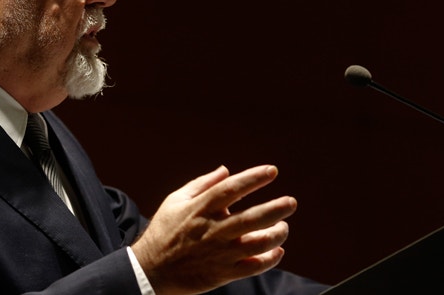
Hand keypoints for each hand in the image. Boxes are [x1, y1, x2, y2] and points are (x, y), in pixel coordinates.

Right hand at [130, 165, 296, 294]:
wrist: (151, 270)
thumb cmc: (165, 230)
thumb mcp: (176, 200)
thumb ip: (202, 184)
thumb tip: (226, 169)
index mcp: (200, 209)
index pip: (231, 189)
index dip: (253, 178)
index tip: (272, 171)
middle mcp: (213, 230)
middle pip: (251, 218)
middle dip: (275, 209)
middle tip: (291, 202)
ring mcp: (219, 253)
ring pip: (257, 244)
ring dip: (276, 234)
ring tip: (283, 226)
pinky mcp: (223, 274)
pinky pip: (254, 267)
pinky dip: (270, 258)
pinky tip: (277, 249)